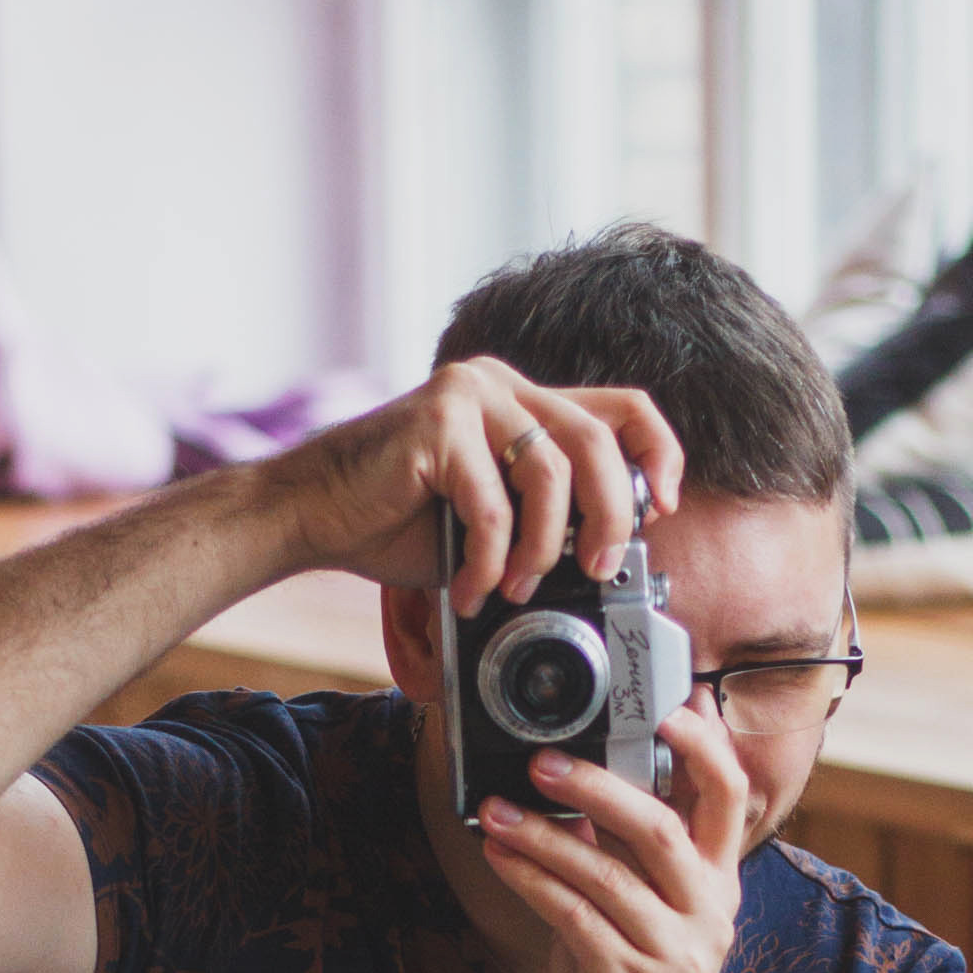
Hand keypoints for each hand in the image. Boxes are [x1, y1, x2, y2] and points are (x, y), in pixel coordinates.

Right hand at [265, 362, 681, 613]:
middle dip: (610, 517)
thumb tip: (606, 557)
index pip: (623, 406)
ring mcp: (469, 394)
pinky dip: (488, 560)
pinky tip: (470, 588)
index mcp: (524, 400)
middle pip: (600, 440)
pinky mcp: (437, 420)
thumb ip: (543, 517)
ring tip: (516, 587)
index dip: (659, 454)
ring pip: (552, 472)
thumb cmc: (394, 522)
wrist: (310, 516)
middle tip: (597, 570)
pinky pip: (492, 503)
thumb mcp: (490, 520)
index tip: (661, 510)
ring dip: (543, 548)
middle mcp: (503, 384)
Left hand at [477, 700, 749, 972]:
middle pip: (663, 830)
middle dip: (599, 786)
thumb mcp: (639, 911)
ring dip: (543, 835)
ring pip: (606, 876)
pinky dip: (531, 881)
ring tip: (496, 809)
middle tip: (542, 759)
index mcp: (717, 884)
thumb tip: (580, 775)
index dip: (704, 746)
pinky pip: (573, 919)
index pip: (730, 797)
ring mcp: (673, 955)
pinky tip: (499, 856)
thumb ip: (624, 852)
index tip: (669, 704)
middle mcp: (708, 915)